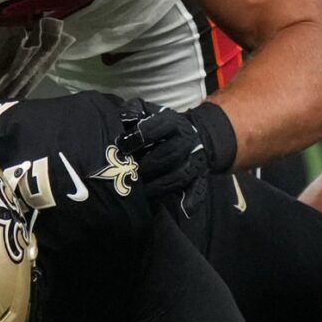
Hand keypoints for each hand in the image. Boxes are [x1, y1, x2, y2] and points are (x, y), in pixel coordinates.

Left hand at [119, 100, 236, 200]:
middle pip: (171, 153)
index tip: (122, 144)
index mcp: (174, 123)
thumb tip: (125, 117)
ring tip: (142, 194)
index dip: (141, 135)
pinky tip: (182, 210)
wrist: (196, 136)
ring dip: (160, 185)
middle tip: (131, 172)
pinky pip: (197, 190)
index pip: (160, 126)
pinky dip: (191, 201)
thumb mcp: (150, 112)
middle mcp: (187, 141)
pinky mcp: (200, 178)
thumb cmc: (162, 127)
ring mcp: (195, 161)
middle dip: (149, 164)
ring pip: (180, 175)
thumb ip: (135, 111)